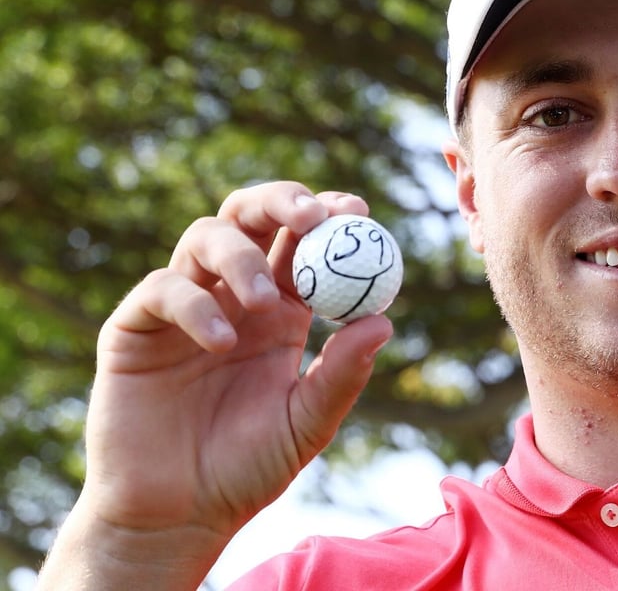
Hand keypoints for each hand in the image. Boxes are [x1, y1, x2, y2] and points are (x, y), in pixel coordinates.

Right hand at [83, 182, 392, 542]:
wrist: (179, 515)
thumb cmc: (248, 470)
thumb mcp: (307, 423)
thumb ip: (342, 374)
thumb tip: (383, 321)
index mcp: (282, 311)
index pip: (304, 242)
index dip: (328, 216)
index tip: (356, 212)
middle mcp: (232, 297)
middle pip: (251, 217)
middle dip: (282, 201)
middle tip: (311, 217)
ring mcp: (182, 307)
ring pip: (204, 237)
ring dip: (240, 254)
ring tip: (261, 299)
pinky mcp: (135, 329)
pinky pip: (161, 290)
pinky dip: (194, 304)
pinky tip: (221, 341)